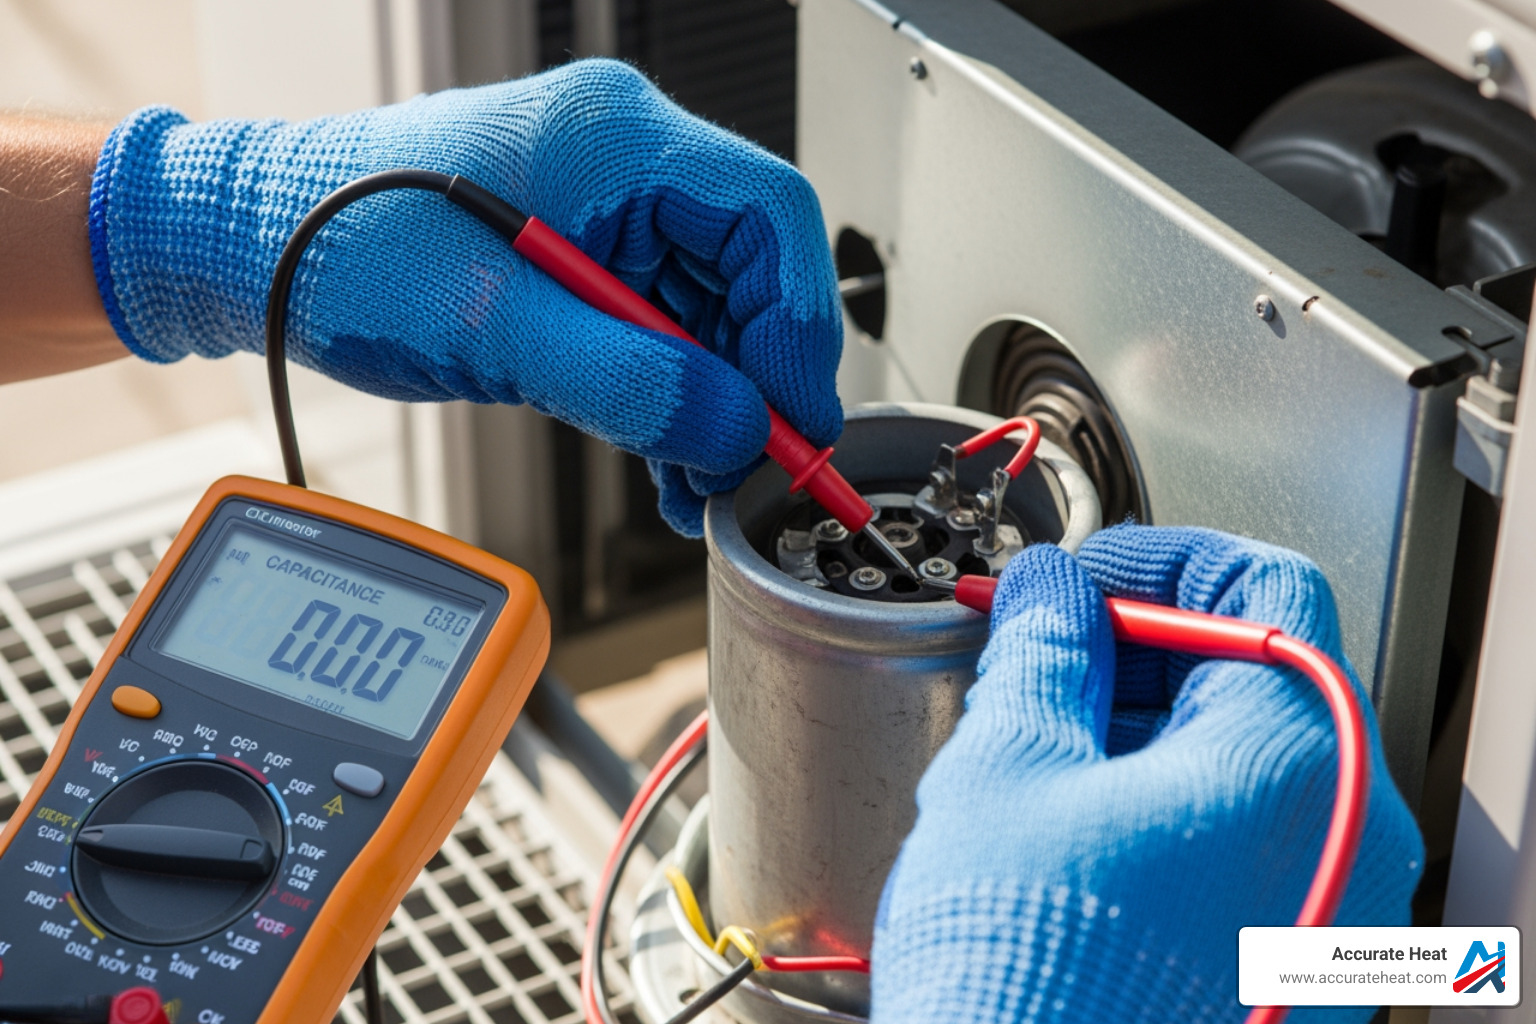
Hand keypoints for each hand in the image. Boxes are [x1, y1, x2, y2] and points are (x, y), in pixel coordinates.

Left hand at [89, 59, 842, 534]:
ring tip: (698, 478)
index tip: (793, 417)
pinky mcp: (587, 262)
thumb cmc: (347, 254)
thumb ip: (632, 384)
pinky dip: (674, 398)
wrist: (257, 253)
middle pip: (754, 270)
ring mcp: (609, 212)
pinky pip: (664, 331)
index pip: (770, 216)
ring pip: (715, 312)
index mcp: (616, 139)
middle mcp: (626, 163)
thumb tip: (740, 431)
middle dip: (757, 379)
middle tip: (748, 464)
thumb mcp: (499, 330)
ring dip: (716, 403)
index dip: (798, 326)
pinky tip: (668, 458)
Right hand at [871, 526, 1422, 1022]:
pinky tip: (1078, 824)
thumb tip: (1051, 591)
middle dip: (1137, 646)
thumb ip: (1042, 650)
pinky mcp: (1300, 963)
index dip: (1157, 557)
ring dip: (1146, 726)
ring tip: (1041, 750)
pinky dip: (1171, 804)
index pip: (1264, 581)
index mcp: (1294, 759)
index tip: (1081, 578)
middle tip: (1041, 656)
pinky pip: (1252, 840)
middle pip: (1260, 670)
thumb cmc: (1028, 980)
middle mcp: (1350, 834)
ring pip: (1251, 759)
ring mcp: (1334, 909)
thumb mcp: (1010, 770)